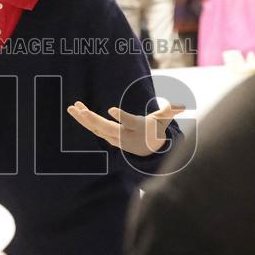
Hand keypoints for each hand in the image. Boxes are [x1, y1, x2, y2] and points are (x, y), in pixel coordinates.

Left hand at [66, 100, 183, 156]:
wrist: (147, 149)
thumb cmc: (155, 129)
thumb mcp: (163, 120)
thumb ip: (170, 111)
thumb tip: (183, 106)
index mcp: (137, 127)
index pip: (128, 122)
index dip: (120, 116)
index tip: (110, 109)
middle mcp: (122, 134)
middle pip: (106, 128)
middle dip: (93, 120)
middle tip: (82, 111)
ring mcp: (112, 136)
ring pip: (95, 128)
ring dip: (83, 118)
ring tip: (72, 107)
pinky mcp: (106, 134)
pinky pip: (92, 127)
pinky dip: (82, 118)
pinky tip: (73, 109)